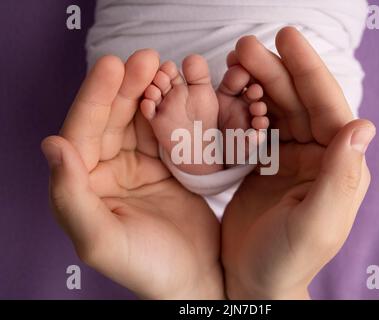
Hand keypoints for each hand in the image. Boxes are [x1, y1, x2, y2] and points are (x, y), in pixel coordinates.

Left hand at [41, 50, 222, 298]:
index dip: (95, 98)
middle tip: (147, 58)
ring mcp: (136, 166)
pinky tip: (179, 92)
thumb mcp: (101, 240)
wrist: (194, 277)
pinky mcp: (165, 165)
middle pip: (112, 119)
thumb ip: (70, 197)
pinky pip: (165, 131)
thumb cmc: (147, 267)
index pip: (81, 133)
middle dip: (127, 87)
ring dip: (151, 93)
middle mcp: (105, 172)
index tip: (113, 66)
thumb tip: (52, 144)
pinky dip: (171, 111)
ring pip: (139, 120)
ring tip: (166, 69)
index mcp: (82, 187)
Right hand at [222, 27, 375, 298]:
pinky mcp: (262, 162)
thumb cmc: (287, 259)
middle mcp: (317, 156)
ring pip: (274, 109)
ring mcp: (288, 157)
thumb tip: (363, 126)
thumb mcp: (316, 224)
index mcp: (337, 166)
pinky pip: (253, 126)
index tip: (285, 38)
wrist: (253, 280)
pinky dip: (240, 108)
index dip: (307, 71)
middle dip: (272, 72)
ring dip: (254, 85)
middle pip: (297, 102)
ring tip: (230, 66)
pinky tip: (226, 94)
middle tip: (243, 48)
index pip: (327, 108)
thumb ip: (340, 178)